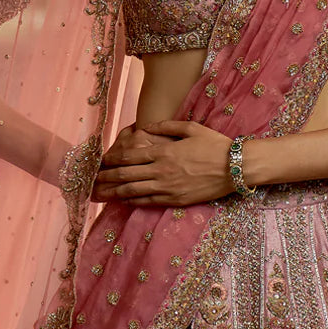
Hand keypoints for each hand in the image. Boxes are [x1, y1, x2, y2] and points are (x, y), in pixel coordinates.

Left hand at [92, 120, 232, 205]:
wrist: (235, 168)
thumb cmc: (214, 145)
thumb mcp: (190, 128)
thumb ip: (165, 127)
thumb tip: (146, 127)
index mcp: (164, 152)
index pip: (130, 156)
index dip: (112, 158)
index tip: (101, 160)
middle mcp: (162, 171)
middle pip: (126, 175)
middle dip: (106, 177)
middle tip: (92, 180)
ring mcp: (168, 188)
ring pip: (133, 190)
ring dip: (114, 191)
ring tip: (99, 193)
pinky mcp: (175, 200)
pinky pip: (148, 201)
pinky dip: (132, 200)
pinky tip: (123, 199)